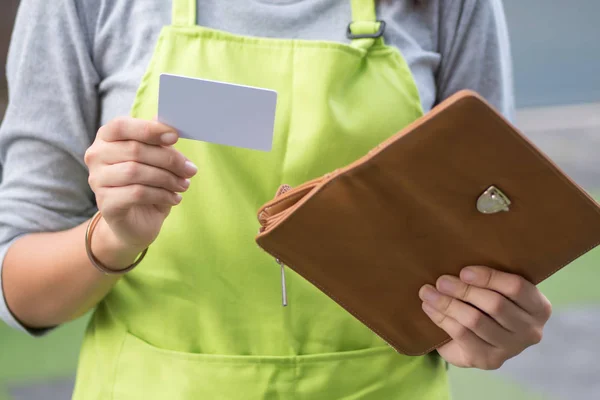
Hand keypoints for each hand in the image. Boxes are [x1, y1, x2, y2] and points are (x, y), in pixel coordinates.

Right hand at [85, 117, 197, 254]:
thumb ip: (159, 141)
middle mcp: (96, 156)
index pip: (121, 125)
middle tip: (190, 170)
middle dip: (169, 159)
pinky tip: (175, 198)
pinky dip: (161, 195)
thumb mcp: (157, 160)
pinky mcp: (105, 203)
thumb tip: (167, 122)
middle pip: (134, 150)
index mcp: (106, 138)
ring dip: (167, 178)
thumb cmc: (147, 184)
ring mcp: (97, 180)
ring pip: (136, 171)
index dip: (149, 129)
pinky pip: (137, 193)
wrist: (137, 222)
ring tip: (184, 185)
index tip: (175, 136)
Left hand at [419, 266, 551, 369]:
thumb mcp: (495, 288)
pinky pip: (462, 335)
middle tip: (440, 280)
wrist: (476, 340)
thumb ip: (488, 277)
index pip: (516, 287)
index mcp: (539, 307)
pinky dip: (442, 318)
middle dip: (463, 290)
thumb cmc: (486, 303)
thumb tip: (457, 256)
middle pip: (494, 305)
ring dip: (447, 304)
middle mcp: (531, 331)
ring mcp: (511, 349)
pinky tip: (429, 307)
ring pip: (475, 321)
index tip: (463, 271)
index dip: (489, 277)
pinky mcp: (489, 360)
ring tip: (427, 292)